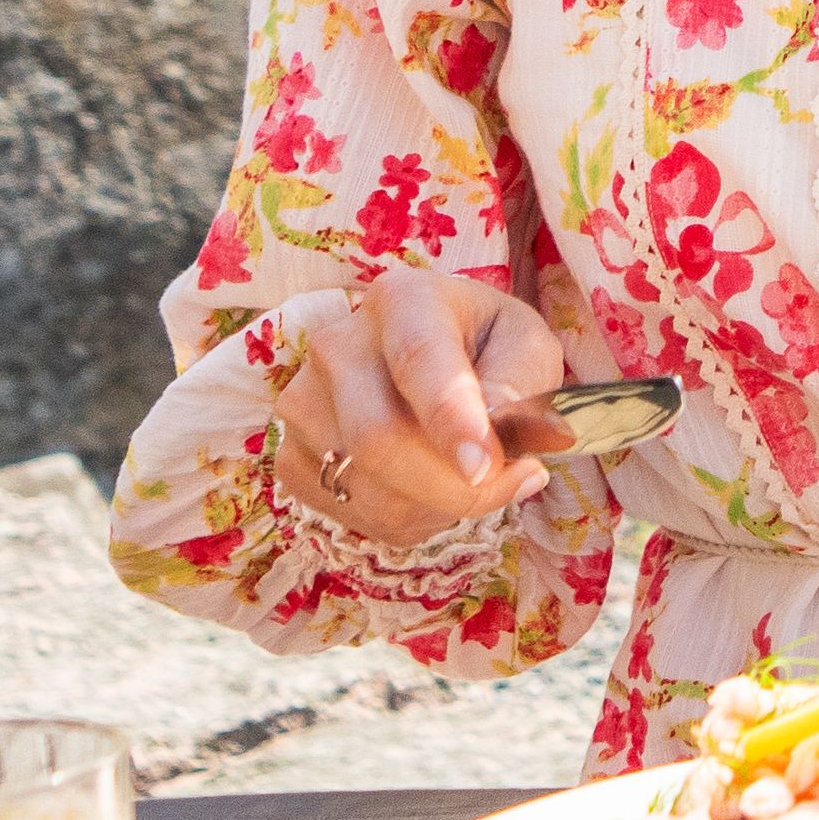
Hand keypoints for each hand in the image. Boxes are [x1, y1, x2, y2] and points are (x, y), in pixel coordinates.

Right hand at [267, 267, 562, 547]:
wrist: (441, 360)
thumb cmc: (490, 350)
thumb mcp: (528, 348)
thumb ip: (519, 384)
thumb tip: (492, 431)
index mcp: (403, 300)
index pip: (417, 359)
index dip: (449, 419)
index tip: (484, 466)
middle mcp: (337, 343)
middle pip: (380, 438)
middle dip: (455, 488)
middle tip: (516, 483)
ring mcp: (302, 401)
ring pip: (370, 489)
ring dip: (439, 505)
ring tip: (468, 475)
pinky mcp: (290, 454)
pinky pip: (352, 513)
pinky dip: (406, 519)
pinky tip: (427, 486)